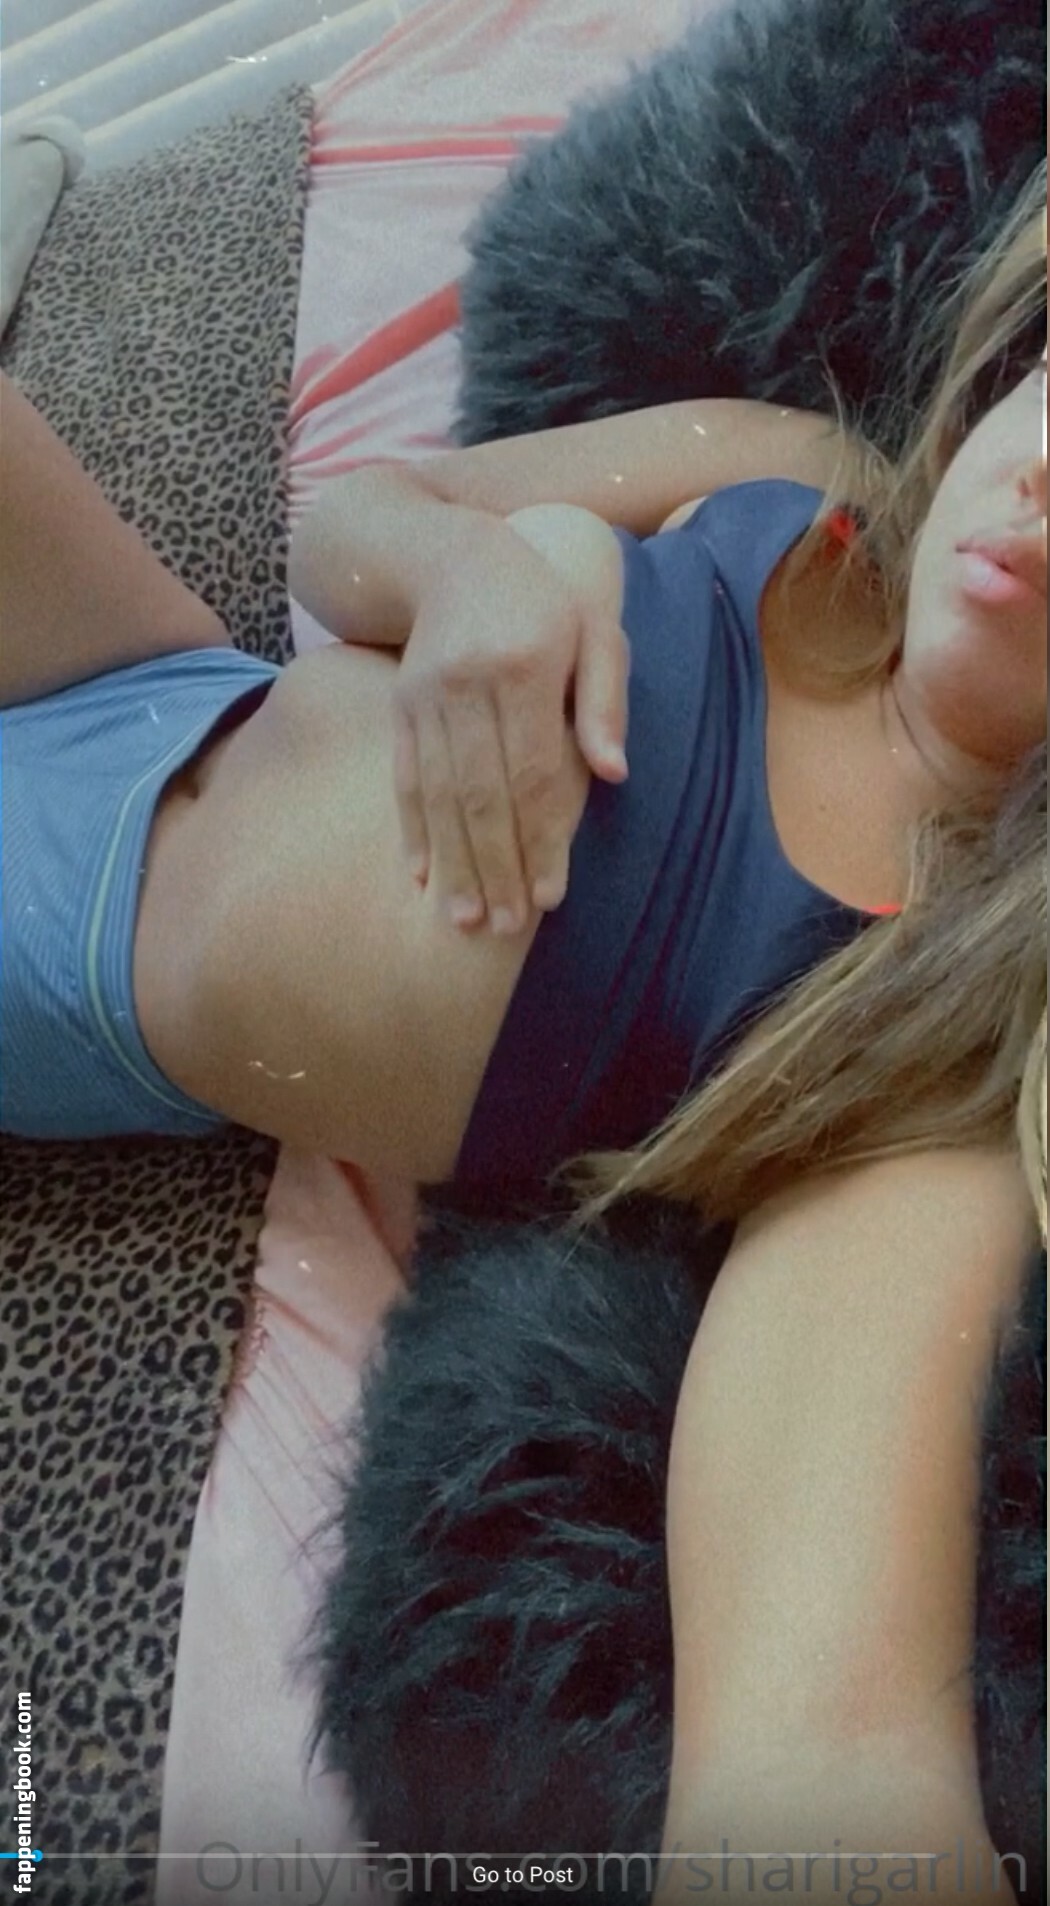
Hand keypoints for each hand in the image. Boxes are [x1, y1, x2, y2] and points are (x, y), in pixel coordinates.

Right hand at [392, 510, 627, 933]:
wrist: (453, 557)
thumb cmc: (544, 602)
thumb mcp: (595, 631)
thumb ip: (605, 700)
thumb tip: (614, 774)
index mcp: (526, 665)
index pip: (534, 772)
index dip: (542, 839)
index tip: (551, 894)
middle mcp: (468, 684)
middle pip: (483, 794)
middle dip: (496, 867)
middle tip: (506, 925)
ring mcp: (424, 698)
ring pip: (438, 795)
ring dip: (453, 862)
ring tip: (464, 918)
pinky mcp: (398, 709)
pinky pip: (404, 779)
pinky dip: (412, 830)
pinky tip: (421, 875)